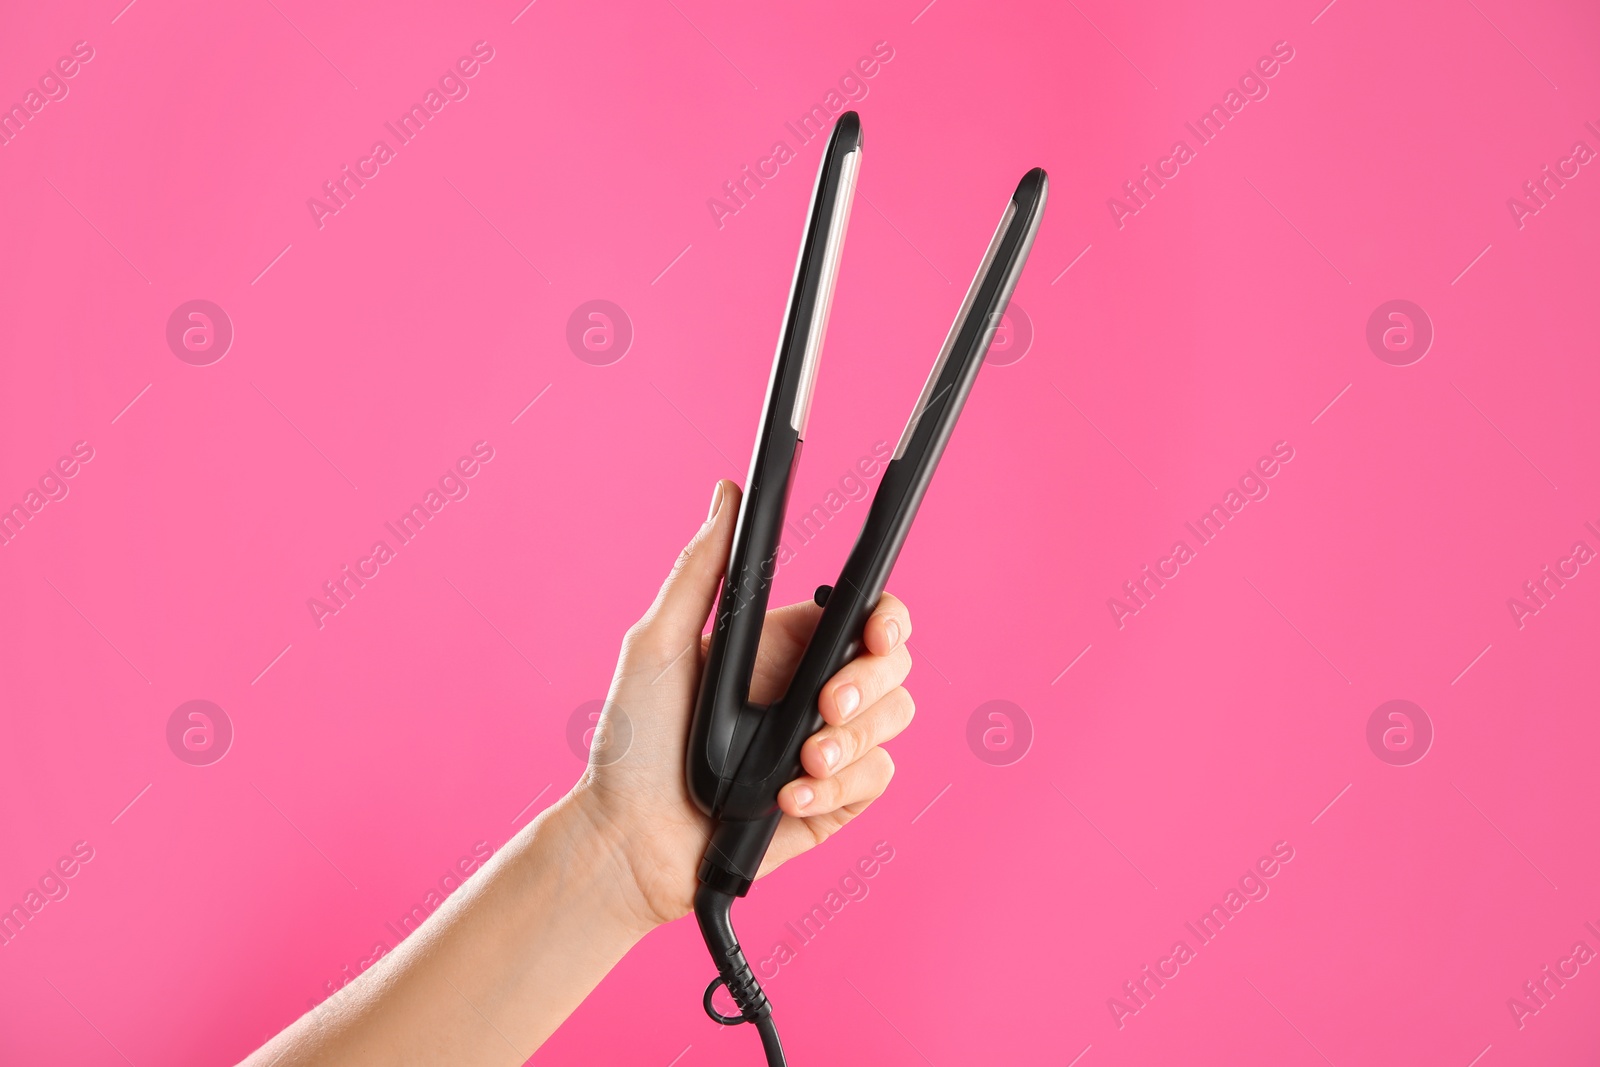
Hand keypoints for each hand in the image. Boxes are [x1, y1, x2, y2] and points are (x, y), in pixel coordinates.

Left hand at [570, 479, 914, 932]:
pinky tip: (786, 797)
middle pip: (893, 665)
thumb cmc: (632, 743)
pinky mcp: (832, 801)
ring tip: (797, 763)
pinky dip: (835, 787)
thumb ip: (700, 570)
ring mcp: (826, 747)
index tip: (877, 627)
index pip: (862, 616)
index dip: (886, 617)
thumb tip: (726, 494)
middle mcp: (810, 693)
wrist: (627, 841)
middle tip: (826, 705)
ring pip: (892, 722)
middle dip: (871, 682)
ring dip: (851, 741)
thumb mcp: (657, 644)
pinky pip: (873, 781)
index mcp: (782, 648)